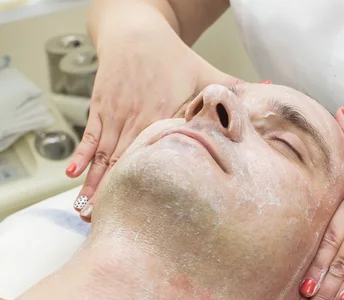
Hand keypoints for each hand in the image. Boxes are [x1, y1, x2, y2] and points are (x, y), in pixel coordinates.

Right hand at [66, 24, 241, 219]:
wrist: (136, 31)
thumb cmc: (173, 56)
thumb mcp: (207, 72)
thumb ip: (234, 89)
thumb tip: (270, 90)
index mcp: (164, 114)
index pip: (157, 156)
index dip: (150, 185)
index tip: (148, 212)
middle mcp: (136, 117)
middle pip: (125, 163)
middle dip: (116, 194)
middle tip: (108, 225)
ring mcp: (115, 113)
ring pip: (104, 155)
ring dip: (95, 184)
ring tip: (86, 211)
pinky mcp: (100, 108)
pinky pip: (89, 137)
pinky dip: (81, 157)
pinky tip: (73, 176)